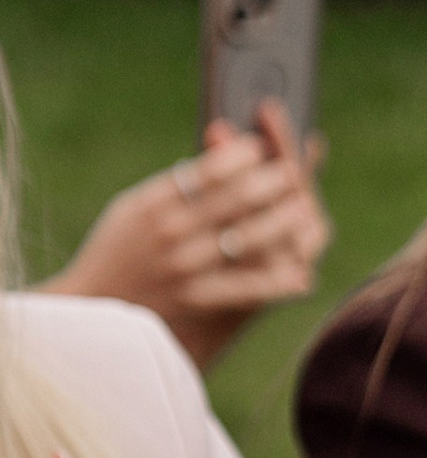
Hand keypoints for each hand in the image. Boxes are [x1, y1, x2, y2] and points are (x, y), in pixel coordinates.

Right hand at [50, 107, 332, 373]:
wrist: (94, 308)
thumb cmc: (118, 250)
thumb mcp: (132, 207)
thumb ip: (173, 185)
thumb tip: (223, 153)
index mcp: (153, 203)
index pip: (207, 171)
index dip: (241, 156)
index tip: (260, 148)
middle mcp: (169, 232)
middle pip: (234, 199)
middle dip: (271, 182)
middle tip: (290, 172)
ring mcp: (184, 266)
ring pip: (246, 239)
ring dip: (282, 222)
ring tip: (302, 209)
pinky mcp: (196, 298)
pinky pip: (245, 288)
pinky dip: (276, 282)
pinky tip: (301, 275)